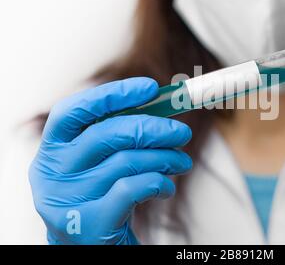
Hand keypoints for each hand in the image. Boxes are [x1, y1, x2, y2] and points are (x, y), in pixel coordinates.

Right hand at [29, 77, 192, 244]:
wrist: (89, 246)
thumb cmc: (99, 196)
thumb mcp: (100, 163)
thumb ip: (119, 135)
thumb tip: (161, 104)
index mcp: (52, 150)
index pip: (75, 110)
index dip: (113, 95)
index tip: (151, 88)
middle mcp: (52, 173)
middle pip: (108, 134)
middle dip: (154, 128)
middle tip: (181, 132)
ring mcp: (67, 199)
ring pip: (127, 161)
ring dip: (165, 158)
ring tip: (181, 162)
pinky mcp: (88, 224)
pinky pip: (132, 188)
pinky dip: (158, 182)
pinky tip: (166, 186)